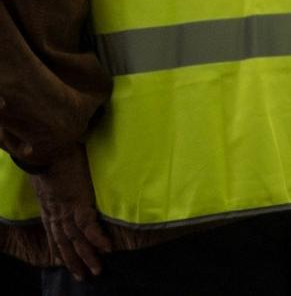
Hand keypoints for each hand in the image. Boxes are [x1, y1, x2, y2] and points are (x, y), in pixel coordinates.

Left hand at [31, 147, 108, 279]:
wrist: (50, 147)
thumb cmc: (54, 156)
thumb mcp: (53, 176)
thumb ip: (61, 185)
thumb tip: (67, 185)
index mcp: (50, 208)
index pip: (55, 235)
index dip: (61, 251)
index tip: (67, 264)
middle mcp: (56, 213)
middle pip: (64, 243)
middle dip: (74, 261)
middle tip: (84, 276)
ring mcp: (67, 209)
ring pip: (75, 240)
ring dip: (87, 256)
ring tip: (97, 269)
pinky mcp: (79, 202)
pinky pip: (88, 226)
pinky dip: (96, 238)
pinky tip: (106, 249)